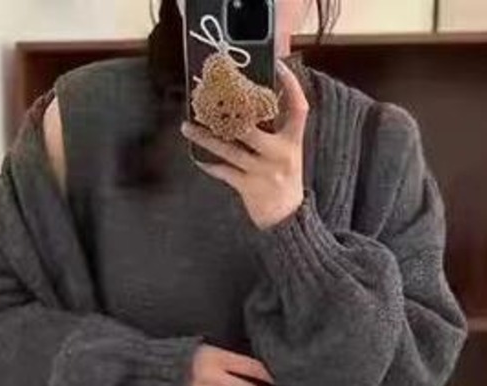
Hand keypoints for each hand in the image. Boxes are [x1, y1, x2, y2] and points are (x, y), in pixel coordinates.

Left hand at [181, 61, 307, 230]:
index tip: (279, 65)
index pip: (299, 108)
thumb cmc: (285, 180)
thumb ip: (277, 130)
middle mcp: (278, 155)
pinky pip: (224, 172)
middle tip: (210, 97)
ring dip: (205, 138)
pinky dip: (210, 165)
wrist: (287, 219)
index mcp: (293, 142)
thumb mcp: (289, 153)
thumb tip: (254, 104)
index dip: (291, 85)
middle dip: (229, 112)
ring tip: (187, 127)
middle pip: (251, 128)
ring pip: (229, 150)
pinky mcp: (248, 187)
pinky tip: (197, 157)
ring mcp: (262, 172)